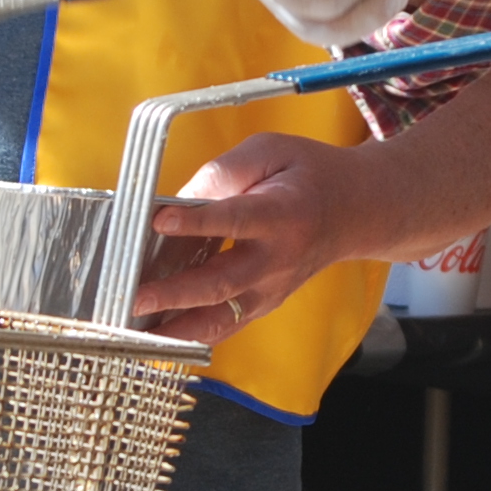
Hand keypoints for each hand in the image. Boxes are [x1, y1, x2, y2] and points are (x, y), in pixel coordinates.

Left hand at [126, 134, 356, 343]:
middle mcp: (277, 260)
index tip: (159, 219)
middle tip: (134, 297)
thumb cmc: (308, 175)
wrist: (356, 212)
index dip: (197, 221)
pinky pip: (225, 327)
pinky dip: (190, 337)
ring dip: (177, 329)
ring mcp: (271, 290)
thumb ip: (227, 170)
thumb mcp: (273, 150)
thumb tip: (180, 198)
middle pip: (222, 283)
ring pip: (222, 318)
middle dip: (175, 293)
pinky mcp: (263, 305)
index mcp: (282, 214)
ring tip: (136, 332)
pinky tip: (155, 340)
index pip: (235, 220)